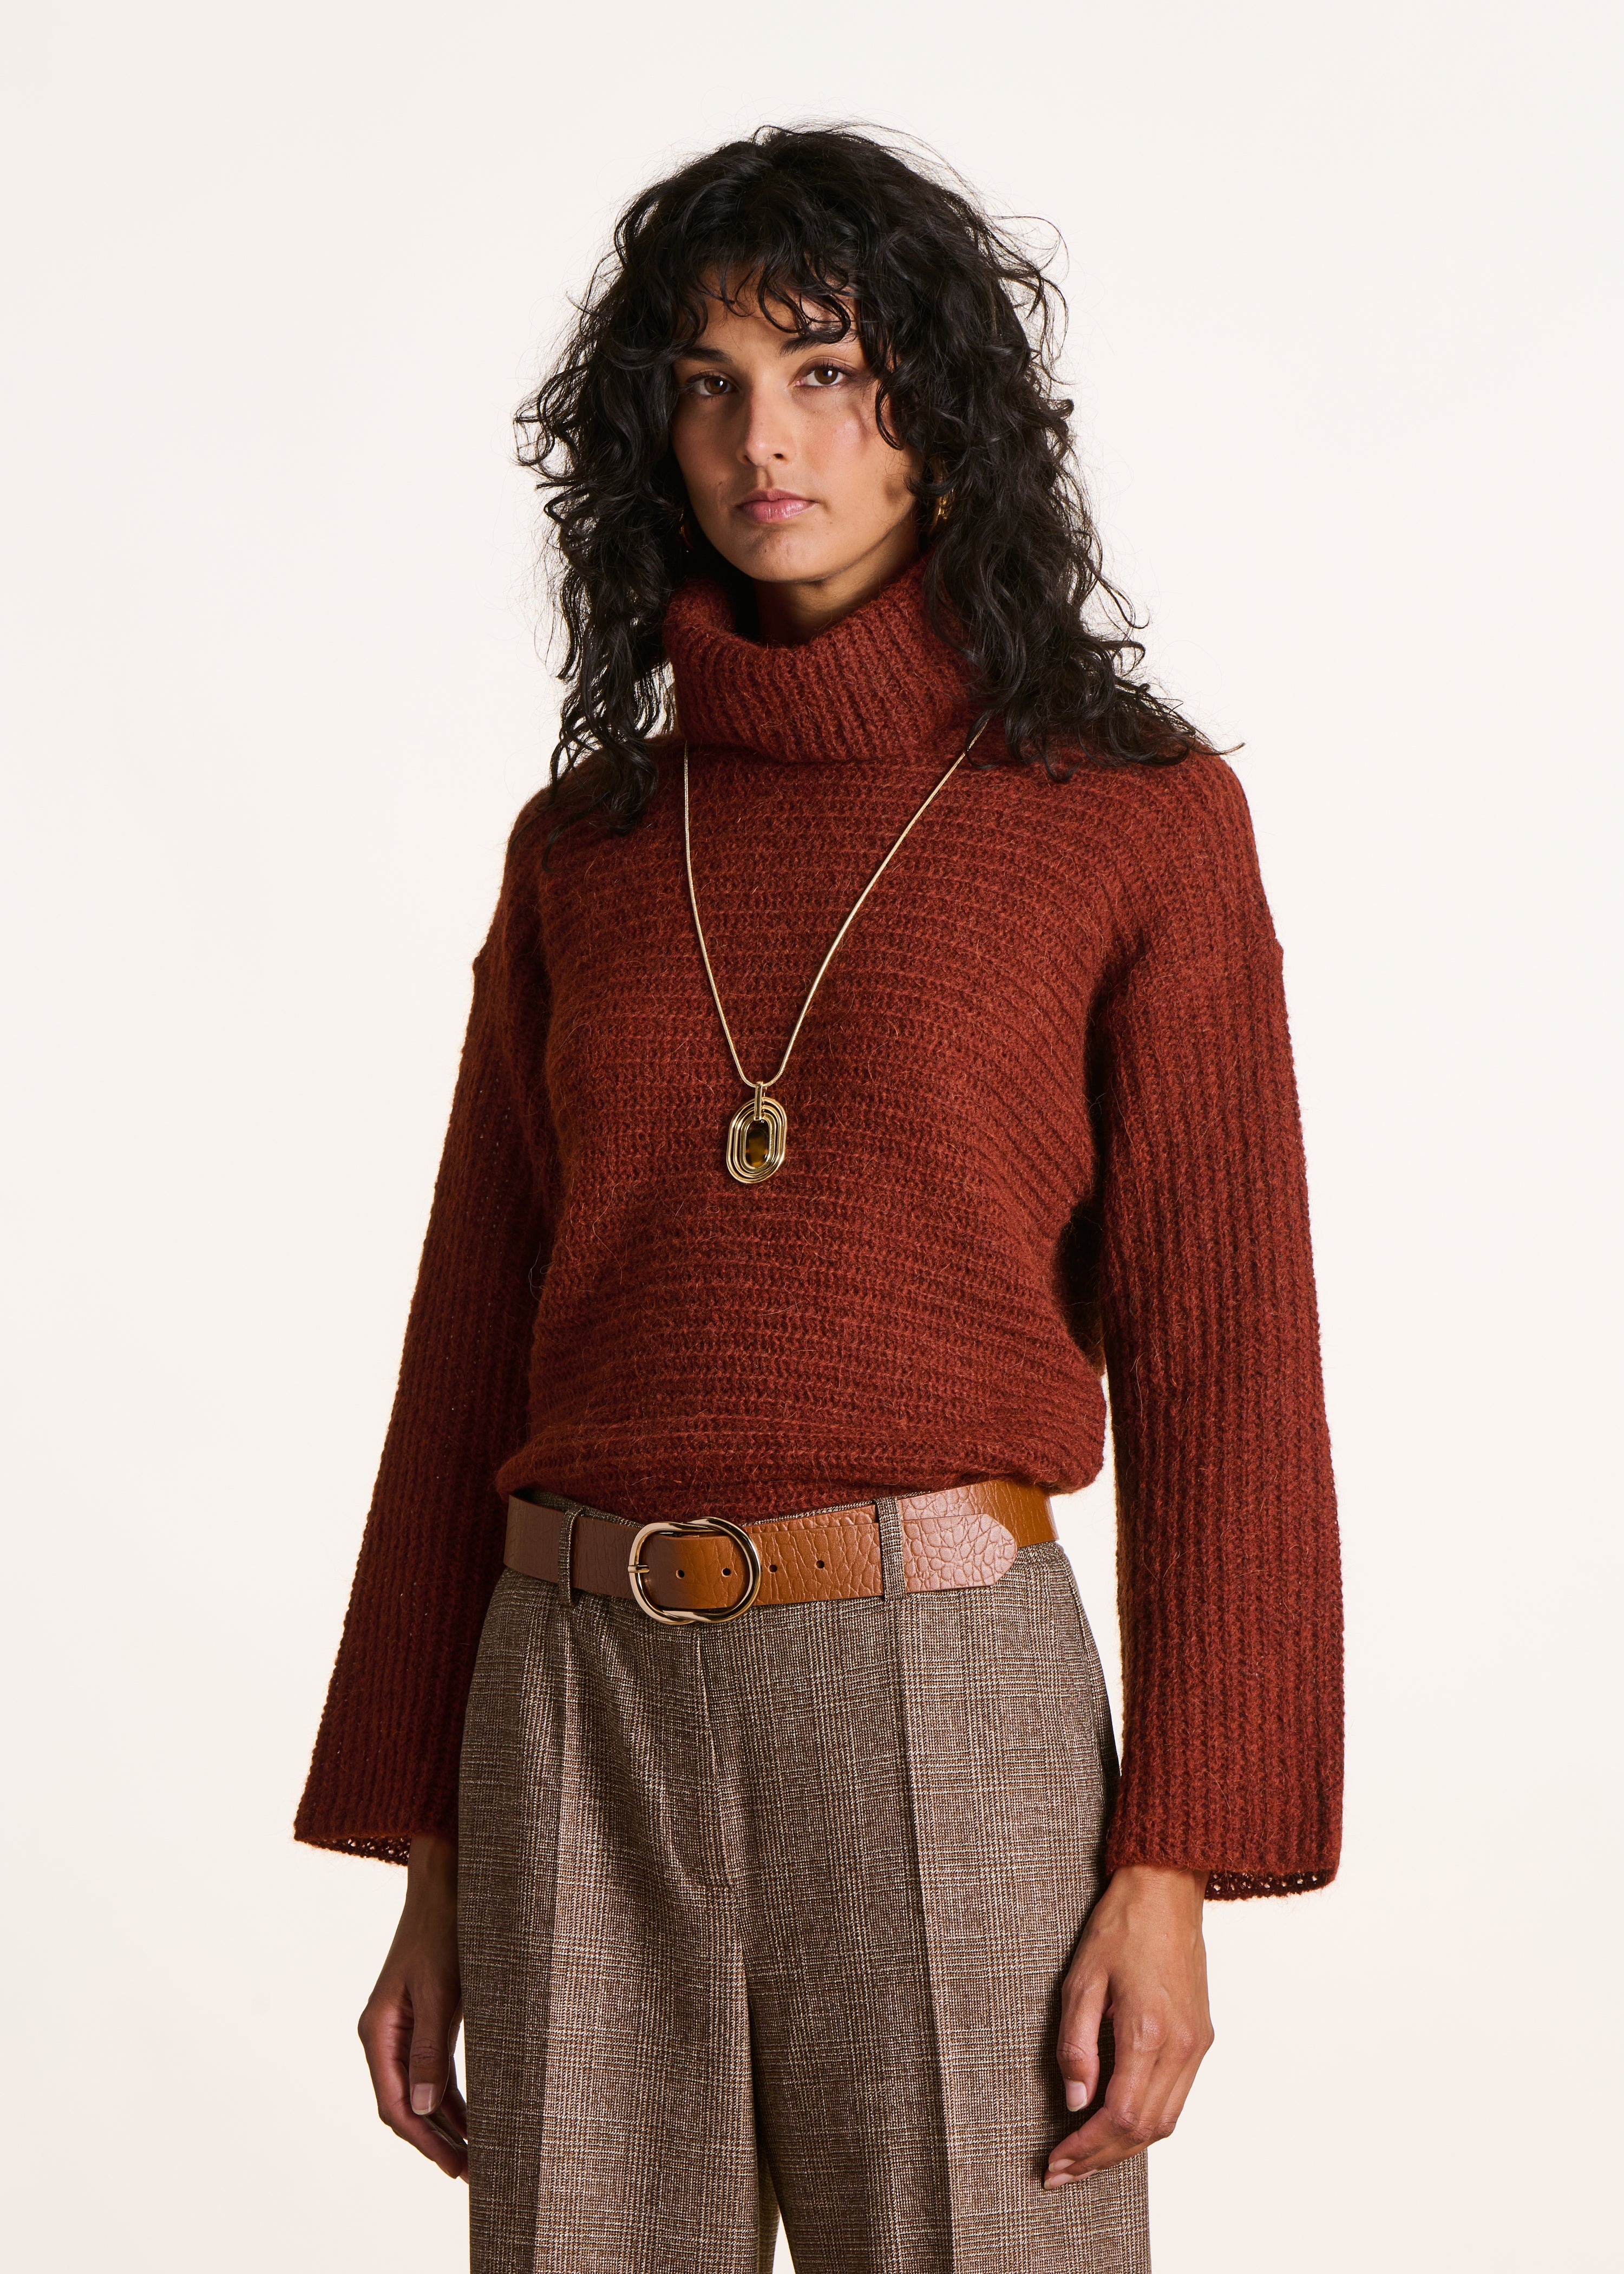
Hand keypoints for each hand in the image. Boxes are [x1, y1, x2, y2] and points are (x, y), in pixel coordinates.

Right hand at [357, 1833, 467, 2179]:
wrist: (446, 1882)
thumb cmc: (443, 1929)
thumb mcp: (441, 1991)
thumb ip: (430, 2049)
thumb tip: (421, 2108)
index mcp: (378, 2030)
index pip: (394, 2104)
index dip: (424, 2140)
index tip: (454, 2167)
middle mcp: (385, 2034)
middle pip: (404, 2104)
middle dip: (435, 2140)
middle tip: (470, 2172)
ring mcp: (403, 2027)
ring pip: (420, 2090)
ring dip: (445, 2122)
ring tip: (476, 2155)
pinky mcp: (424, 2018)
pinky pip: (432, 2070)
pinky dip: (451, 2096)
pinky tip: (474, 2117)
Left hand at [1046, 1863, 1212, 2185]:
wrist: (1167, 1891)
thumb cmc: (1120, 1927)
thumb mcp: (1080, 1979)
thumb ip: (1076, 2045)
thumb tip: (1075, 2102)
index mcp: (1149, 2032)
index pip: (1119, 2116)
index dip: (1086, 2148)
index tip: (1055, 2163)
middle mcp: (1182, 2047)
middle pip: (1145, 2131)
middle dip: (1101, 2159)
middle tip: (1062, 2173)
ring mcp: (1197, 2045)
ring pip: (1165, 2123)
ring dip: (1124, 2148)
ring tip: (1084, 2159)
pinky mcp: (1201, 2039)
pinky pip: (1176, 2099)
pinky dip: (1145, 2122)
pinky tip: (1116, 2125)